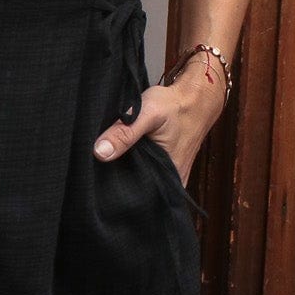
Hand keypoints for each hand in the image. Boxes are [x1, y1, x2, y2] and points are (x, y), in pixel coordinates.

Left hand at [93, 59, 225, 184]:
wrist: (197, 98)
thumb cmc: (175, 105)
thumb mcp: (148, 114)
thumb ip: (124, 133)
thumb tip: (99, 153)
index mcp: (169, 179)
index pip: (135, 197)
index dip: (114, 190)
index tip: (97, 177)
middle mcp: (171, 183)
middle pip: (136, 191)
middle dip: (117, 181)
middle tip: (98, 166)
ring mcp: (169, 176)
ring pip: (139, 181)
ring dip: (124, 172)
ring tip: (109, 160)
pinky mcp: (165, 167)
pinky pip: (144, 173)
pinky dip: (132, 165)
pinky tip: (122, 155)